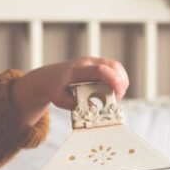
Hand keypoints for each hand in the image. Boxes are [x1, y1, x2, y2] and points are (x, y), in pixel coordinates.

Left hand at [11, 57, 129, 124]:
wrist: (48, 77)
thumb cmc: (55, 89)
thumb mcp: (61, 100)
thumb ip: (76, 105)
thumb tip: (94, 108)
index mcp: (78, 70)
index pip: (100, 70)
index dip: (113, 80)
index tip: (119, 92)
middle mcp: (88, 62)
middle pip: (113, 66)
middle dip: (121, 82)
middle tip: (118, 98)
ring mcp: (94, 61)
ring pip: (116, 66)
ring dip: (121, 81)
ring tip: (116, 96)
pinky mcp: (98, 64)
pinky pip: (114, 69)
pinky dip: (118, 80)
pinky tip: (113, 91)